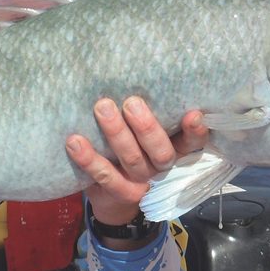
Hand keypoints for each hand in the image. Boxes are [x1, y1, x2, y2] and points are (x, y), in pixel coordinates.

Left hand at [65, 97, 208, 227]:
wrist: (114, 198)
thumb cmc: (134, 148)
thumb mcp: (147, 134)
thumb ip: (152, 113)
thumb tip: (136, 71)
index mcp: (176, 151)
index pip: (193, 143)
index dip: (195, 131)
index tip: (192, 113)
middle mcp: (161, 168)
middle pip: (161, 152)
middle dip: (146, 127)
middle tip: (131, 102)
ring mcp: (140, 182)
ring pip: (132, 160)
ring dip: (116, 133)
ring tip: (102, 108)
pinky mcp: (117, 192)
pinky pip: (104, 176)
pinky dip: (89, 159)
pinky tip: (75, 142)